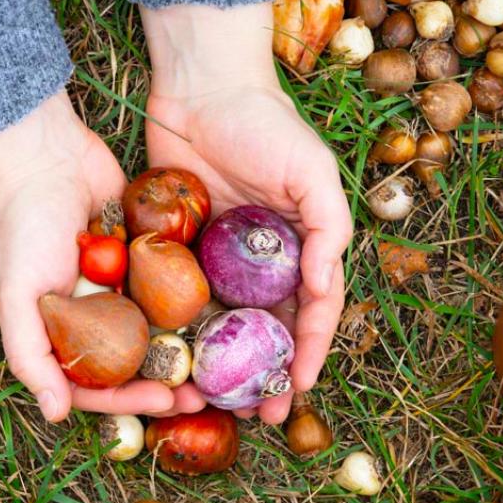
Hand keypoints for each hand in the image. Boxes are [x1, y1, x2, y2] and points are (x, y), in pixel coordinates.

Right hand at [0, 92, 201, 421]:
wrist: (44, 153)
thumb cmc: (20, 225)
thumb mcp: (17, 296)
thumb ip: (31, 357)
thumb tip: (55, 415)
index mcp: (59, 333)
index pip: (97, 384)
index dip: (130, 399)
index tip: (165, 401)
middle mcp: (91, 317)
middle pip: (134, 364)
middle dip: (168, 382)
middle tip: (203, 395)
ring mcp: (120, 286)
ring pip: (158, 330)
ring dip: (187, 349)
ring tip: (220, 363)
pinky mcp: (144, 255)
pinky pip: (171, 286)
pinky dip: (192, 302)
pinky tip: (223, 315)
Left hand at [141, 3, 352, 423]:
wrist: (199, 87)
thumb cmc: (265, 124)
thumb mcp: (311, 171)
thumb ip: (328, 228)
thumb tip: (326, 286)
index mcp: (301, 248)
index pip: (312, 313)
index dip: (307, 354)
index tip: (296, 389)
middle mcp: (261, 262)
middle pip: (267, 332)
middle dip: (265, 376)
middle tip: (258, 416)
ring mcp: (219, 261)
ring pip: (224, 327)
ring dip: (222, 367)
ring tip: (215, 403)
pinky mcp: (177, 253)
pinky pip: (180, 302)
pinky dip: (180, 334)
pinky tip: (174, 364)